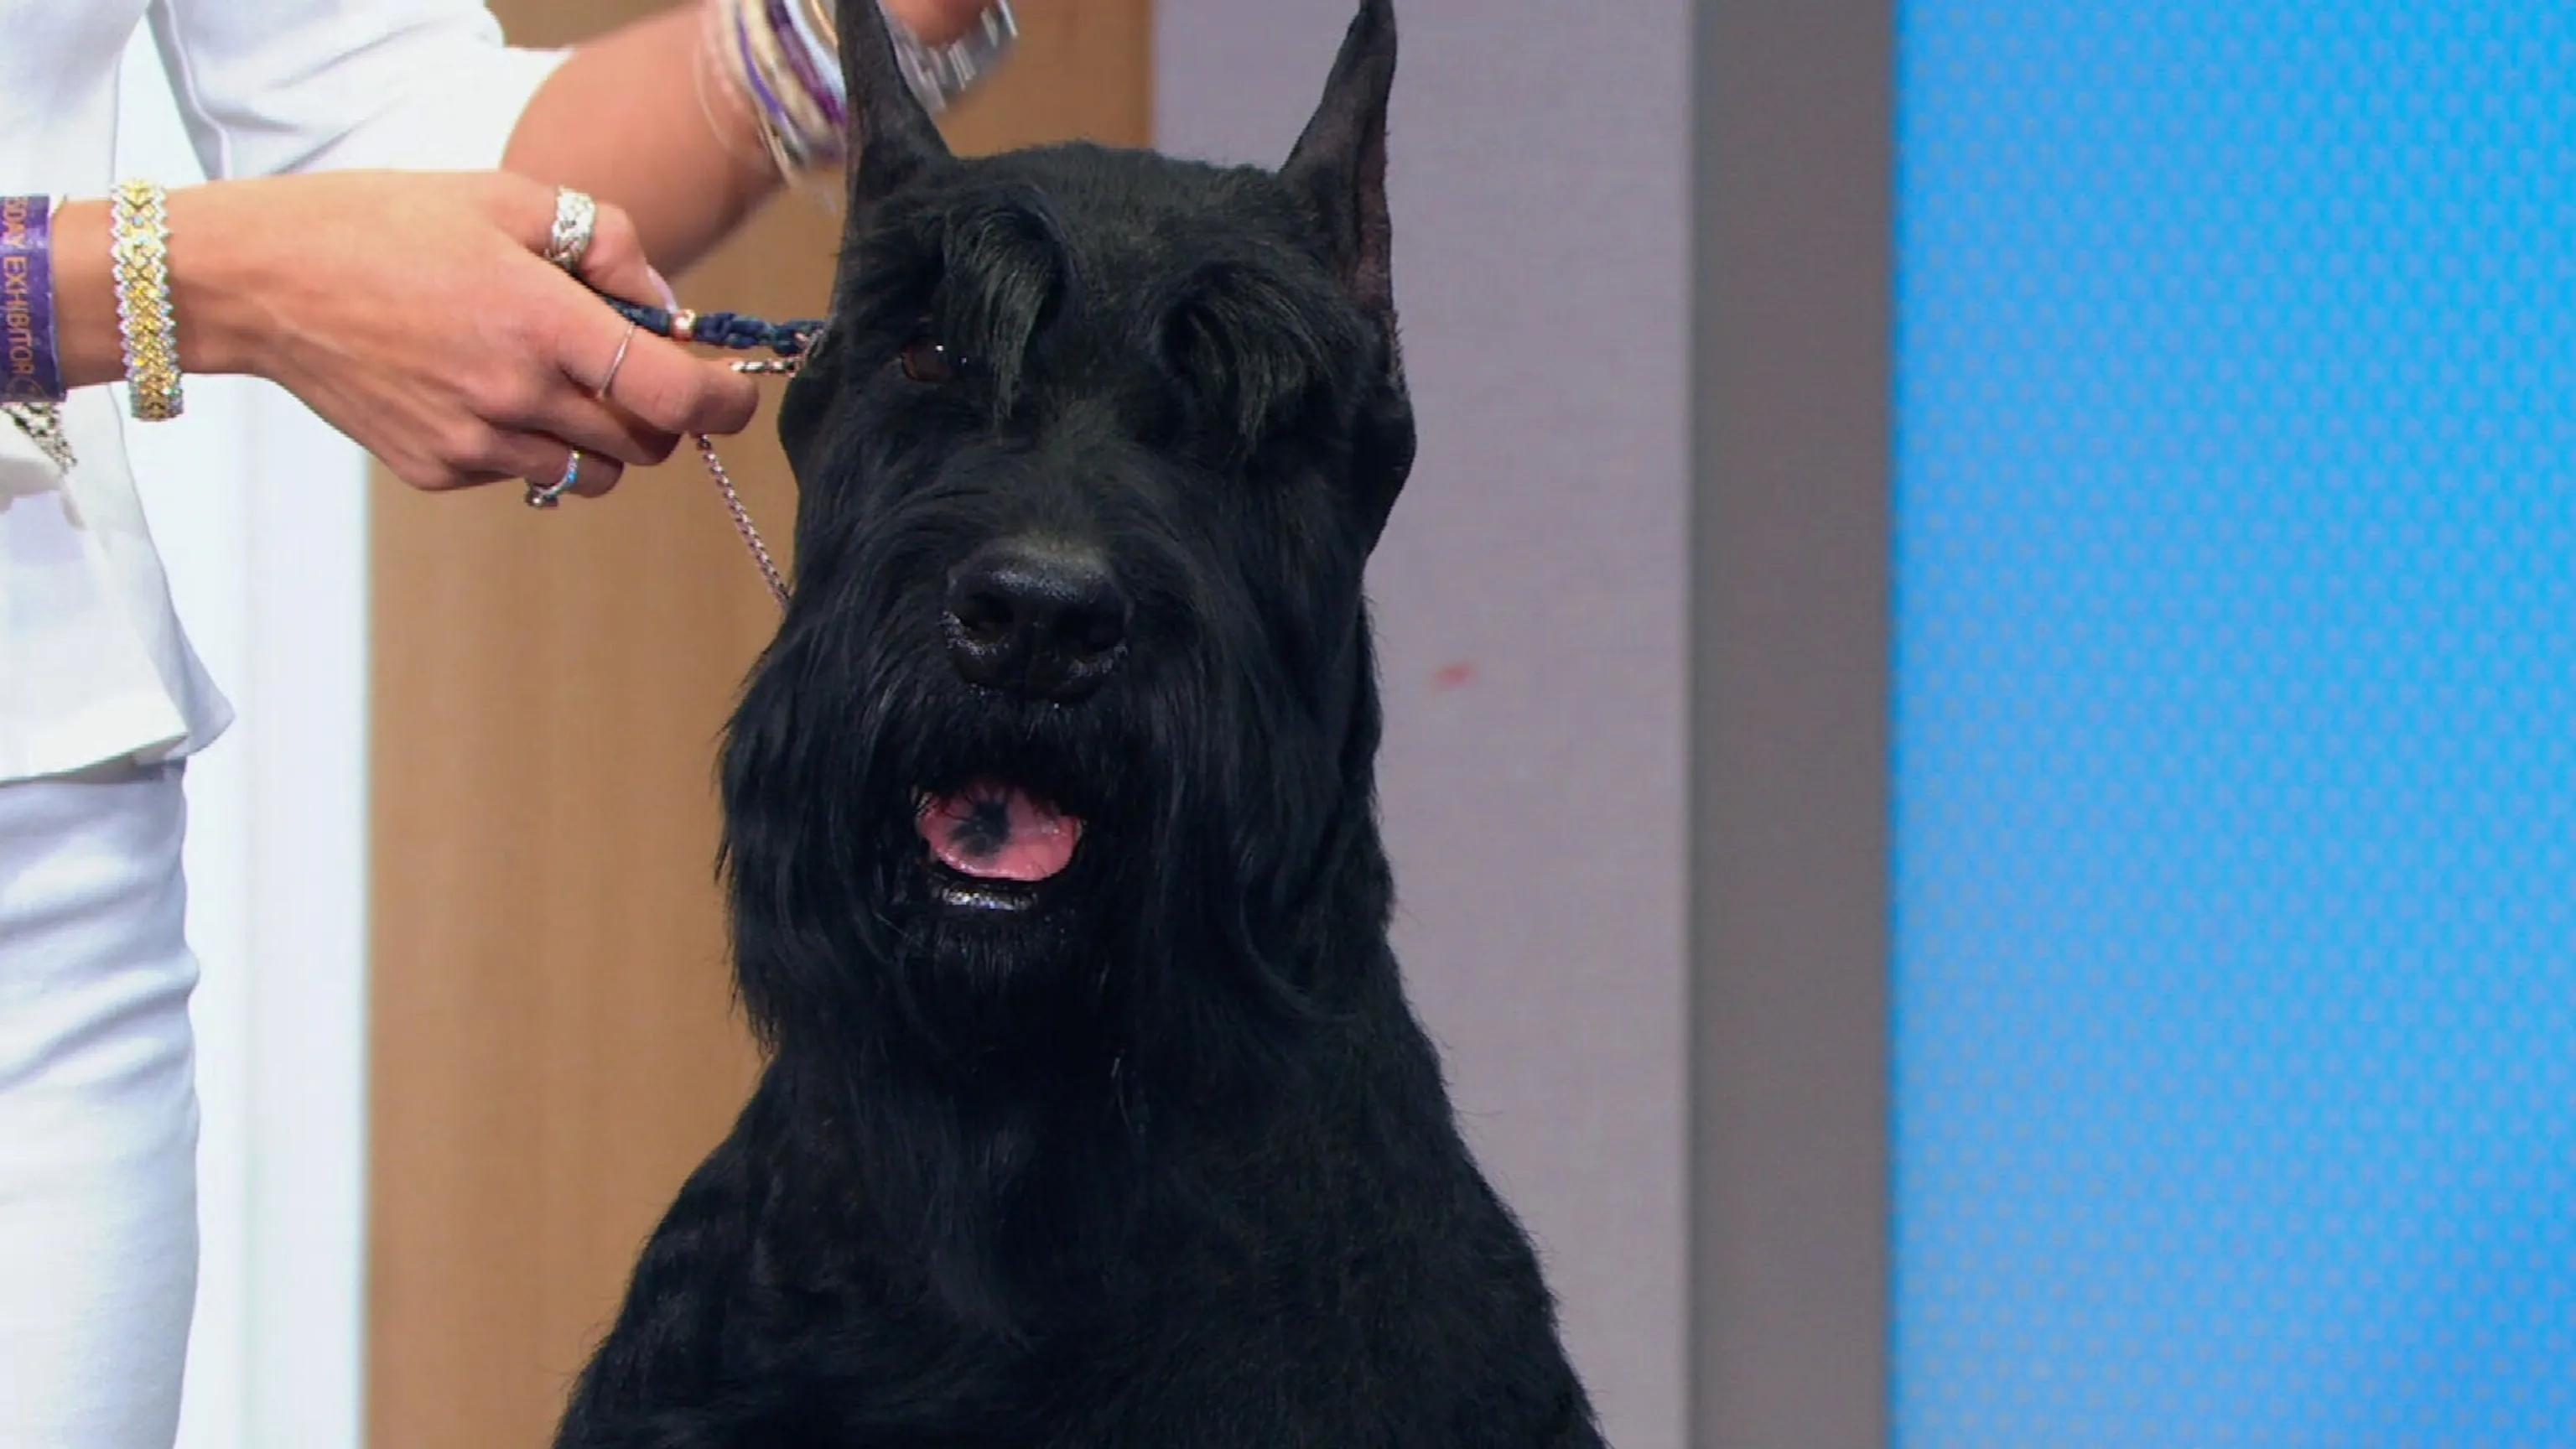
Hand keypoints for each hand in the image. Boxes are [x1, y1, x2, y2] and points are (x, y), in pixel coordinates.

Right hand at [168, 171, 759, 495]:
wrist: (262, 281)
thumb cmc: (384, 226)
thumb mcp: (508, 201)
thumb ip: (608, 247)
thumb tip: (668, 310)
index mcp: (541, 321)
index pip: (672, 395)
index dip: (723, 404)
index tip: (732, 395)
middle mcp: (514, 393)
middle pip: (645, 444)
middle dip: (658, 415)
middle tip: (627, 369)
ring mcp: (475, 442)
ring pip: (594, 472)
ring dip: (599, 436)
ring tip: (549, 376)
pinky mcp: (440, 470)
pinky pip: (525, 475)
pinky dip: (530, 443)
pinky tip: (482, 388)